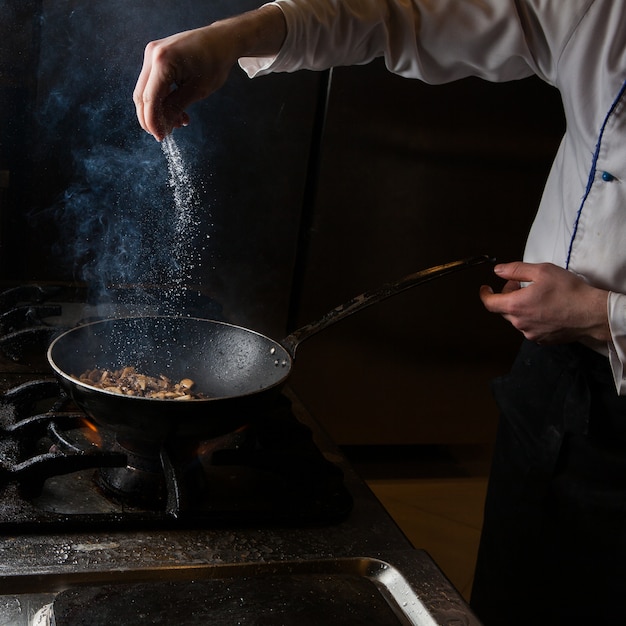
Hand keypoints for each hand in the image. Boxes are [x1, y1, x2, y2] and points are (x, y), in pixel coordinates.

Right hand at [133, 6, 286, 140]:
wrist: (221, 40)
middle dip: (152, 118)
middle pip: (142, 95)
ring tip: (179, 121)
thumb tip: (161, 126)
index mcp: (163, 61)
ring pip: (146, 91)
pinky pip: (152, 83)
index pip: (150, 99)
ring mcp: (152, 54)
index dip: (153, 122)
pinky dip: (162, 99)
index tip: (161, 138)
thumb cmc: (214, 63)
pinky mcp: (156, 56)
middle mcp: (152, 55)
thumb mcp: (197, 91)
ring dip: (159, 110)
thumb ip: (176, 108)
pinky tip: (177, 110)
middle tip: (166, 133)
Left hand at [479, 261, 609, 344]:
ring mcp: (531, 334)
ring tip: (537, 296)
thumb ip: (515, 270)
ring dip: (521, 307)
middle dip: (508, 296)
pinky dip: (532, 317)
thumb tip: (498, 270)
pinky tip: (546, 309)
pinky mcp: (542, 340)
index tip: (486, 289)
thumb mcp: (541, 271)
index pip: (490, 303)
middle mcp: (520, 323)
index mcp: (515, 306)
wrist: (592, 313)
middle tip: (520, 285)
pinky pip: (530, 327)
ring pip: (517, 319)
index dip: (485, 295)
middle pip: (504, 310)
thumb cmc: (569, 291)